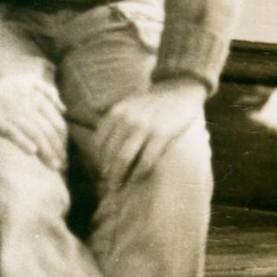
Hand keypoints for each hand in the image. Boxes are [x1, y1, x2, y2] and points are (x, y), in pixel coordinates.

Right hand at [0, 72, 68, 168]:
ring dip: (46, 151)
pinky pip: (12, 132)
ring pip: (34, 134)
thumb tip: (63, 109)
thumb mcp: (28, 80)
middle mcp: (27, 106)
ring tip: (53, 166)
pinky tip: (31, 152)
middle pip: (48, 131)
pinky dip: (23, 142)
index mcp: (36, 98)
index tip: (64, 154)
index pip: (57, 123)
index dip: (63, 140)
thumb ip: (48, 91)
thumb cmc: (1, 85)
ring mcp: (12, 113)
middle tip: (62, 165)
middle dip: (57, 150)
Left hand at [91, 79, 205, 189]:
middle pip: (110, 153)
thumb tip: (101, 148)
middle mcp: (126, 119)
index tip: (101, 170)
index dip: (98, 159)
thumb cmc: (152, 103)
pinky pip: (146, 159)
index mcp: (115, 113)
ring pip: (124, 158)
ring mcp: (144, 126)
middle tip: (109, 184)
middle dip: (107, 171)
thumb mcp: (127, 106)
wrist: (178, 90)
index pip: (99, 142)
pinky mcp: (161, 133)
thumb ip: (115, 122)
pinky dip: (140, 172)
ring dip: (120, 175)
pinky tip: (138, 179)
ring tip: (119, 185)